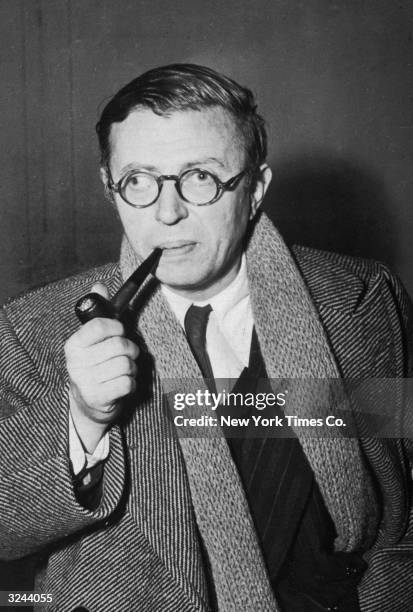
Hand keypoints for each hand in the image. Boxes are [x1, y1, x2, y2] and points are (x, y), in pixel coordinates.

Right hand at [65, 283, 138, 450]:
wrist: (89, 404)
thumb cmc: (95, 365)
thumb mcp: (93, 339)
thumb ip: (97, 312)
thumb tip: (99, 285)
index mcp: (73, 345)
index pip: (99, 326)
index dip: (116, 327)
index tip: (119, 331)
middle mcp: (76, 363)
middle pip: (119, 345)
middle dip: (130, 348)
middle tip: (126, 353)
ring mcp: (85, 382)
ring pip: (126, 364)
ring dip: (131, 367)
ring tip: (123, 370)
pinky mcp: (98, 398)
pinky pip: (127, 383)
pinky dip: (131, 383)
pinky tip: (122, 384)